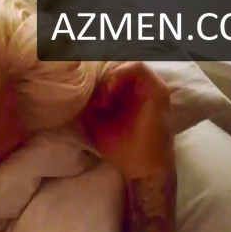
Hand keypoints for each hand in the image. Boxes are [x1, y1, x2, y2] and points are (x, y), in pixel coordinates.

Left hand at [78, 62, 173, 178]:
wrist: (141, 167)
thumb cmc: (121, 148)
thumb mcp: (95, 124)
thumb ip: (88, 107)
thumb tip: (73, 94)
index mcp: (127, 96)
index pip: (110, 74)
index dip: (94, 81)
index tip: (84, 99)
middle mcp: (141, 89)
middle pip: (116, 68)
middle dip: (100, 81)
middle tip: (93, 102)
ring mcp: (151, 87)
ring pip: (126, 65)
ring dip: (108, 78)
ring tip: (101, 100)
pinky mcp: (157, 90)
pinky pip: (138, 67)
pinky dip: (119, 75)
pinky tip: (108, 92)